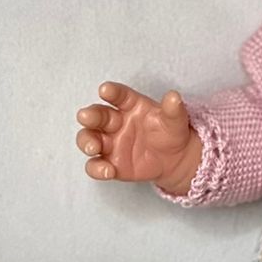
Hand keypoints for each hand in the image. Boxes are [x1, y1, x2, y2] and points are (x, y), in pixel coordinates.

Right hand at [75, 80, 198, 186]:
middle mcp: (115, 121)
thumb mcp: (175, 121)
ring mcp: (110, 142)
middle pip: (97, 115)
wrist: (175, 159)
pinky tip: (107, 171)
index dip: (111, 92)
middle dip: (90, 116)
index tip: (105, 90)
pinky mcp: (110, 162)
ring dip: (86, 141)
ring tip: (93, 148)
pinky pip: (96, 165)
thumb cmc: (170, 132)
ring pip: (88, 138)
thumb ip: (173, 110)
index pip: (118, 95)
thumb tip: (174, 97)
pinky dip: (97, 168)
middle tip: (86, 117)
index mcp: (130, 105)